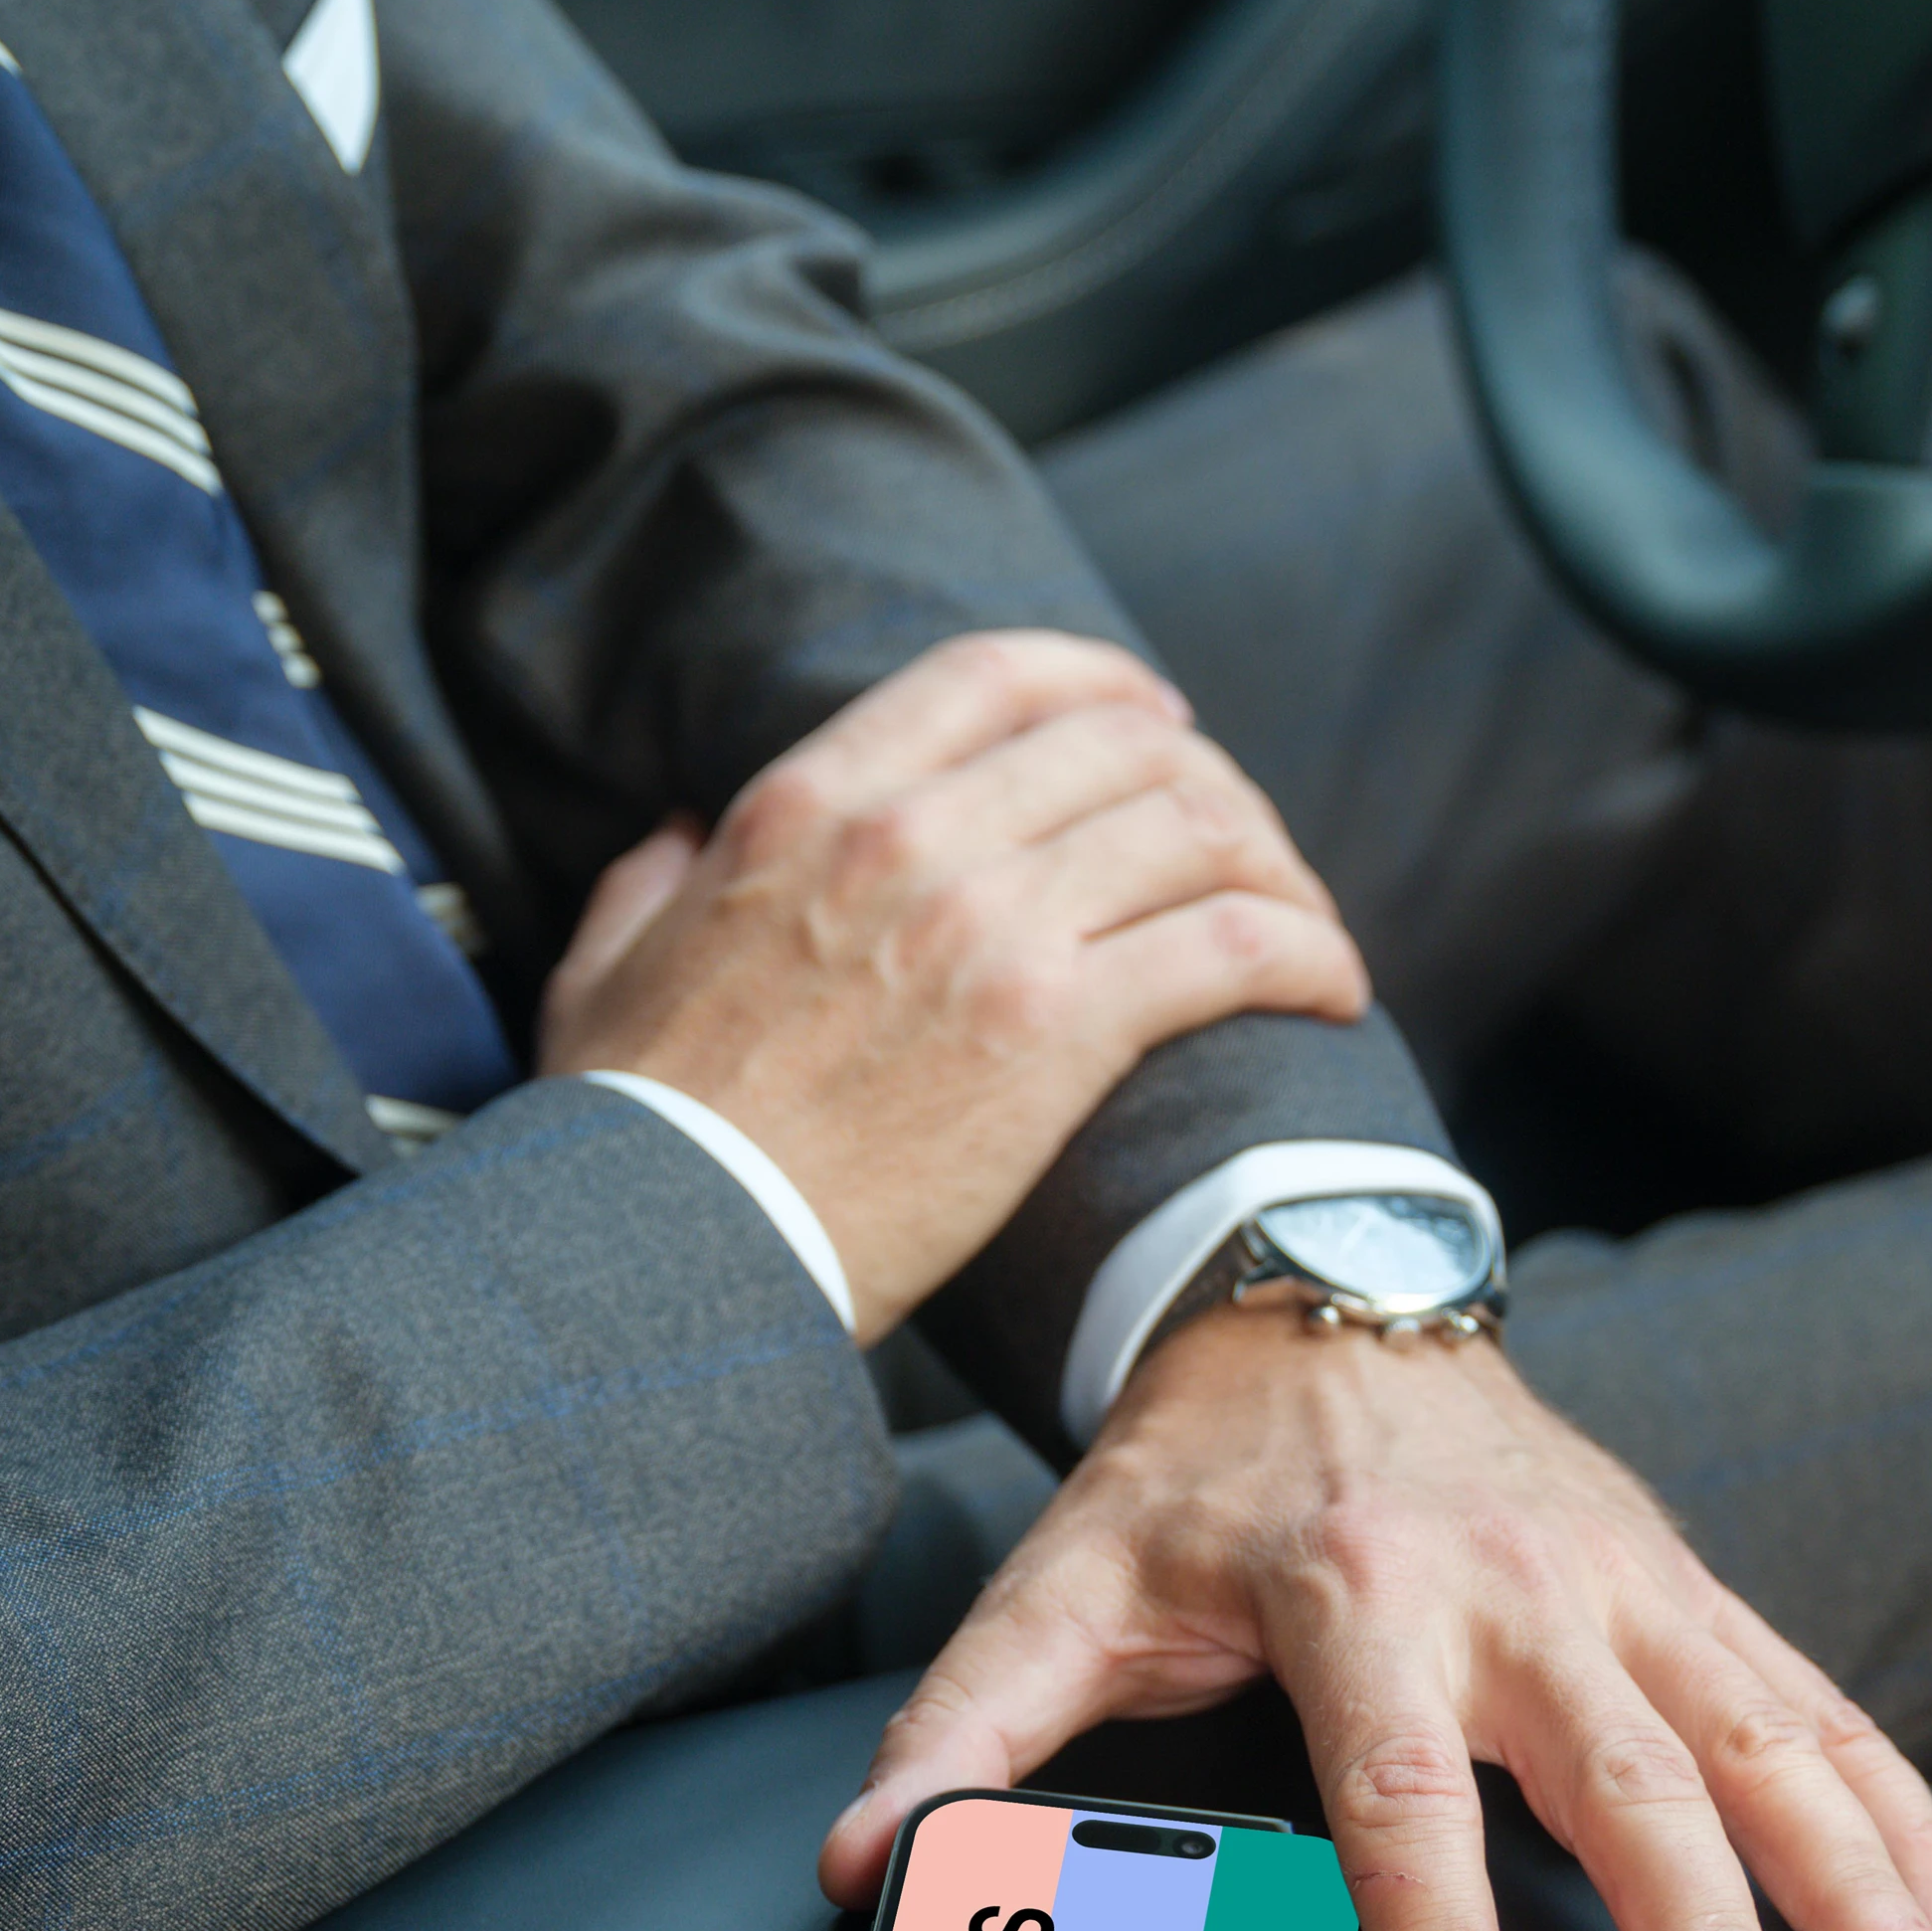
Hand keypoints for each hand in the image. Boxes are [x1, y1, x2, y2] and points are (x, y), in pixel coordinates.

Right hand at [536, 632, 1366, 1336]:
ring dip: (1276, 870)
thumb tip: (677, 836)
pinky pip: (1233, 945)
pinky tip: (1331, 992)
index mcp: (807, 803)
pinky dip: (1307, 953)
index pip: (997, 674)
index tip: (1154, 718)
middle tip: (1247, 852)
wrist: (670, 1256)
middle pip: (1126, 744)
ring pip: (1198, 830)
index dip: (1101, 682)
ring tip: (1304, 932)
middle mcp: (912, 837)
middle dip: (1212, 785)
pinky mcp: (1058, 1031)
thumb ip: (645, 883)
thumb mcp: (600, 974)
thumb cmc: (629, 1137)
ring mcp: (991, 928)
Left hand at [817, 1305, 1931, 1930]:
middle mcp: (1515, 1585)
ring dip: (1851, 1883)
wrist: (1323, 1294)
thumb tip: (870, 1867)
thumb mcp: (1065, 1582)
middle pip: (1627, 1781)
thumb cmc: (1199, 1474)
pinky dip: (1903, 1817)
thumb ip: (967, 1732)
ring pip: (1766, 1740)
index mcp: (1354, 1594)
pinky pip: (1821, 1707)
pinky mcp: (1695, 1590)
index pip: (1402, 1793)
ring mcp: (1629, 1585)